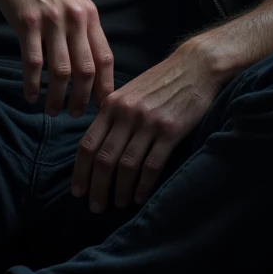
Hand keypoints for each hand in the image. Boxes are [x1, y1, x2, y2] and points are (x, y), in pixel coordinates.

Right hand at [0, 0, 114, 115]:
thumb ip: (80, 25)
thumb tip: (87, 58)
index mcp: (89, 15)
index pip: (105, 58)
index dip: (106, 86)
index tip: (103, 107)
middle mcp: (74, 19)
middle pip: (86, 70)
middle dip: (83, 99)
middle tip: (75, 116)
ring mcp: (51, 21)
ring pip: (61, 71)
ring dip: (57, 97)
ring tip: (51, 111)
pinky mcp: (27, 22)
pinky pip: (34, 62)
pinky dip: (33, 84)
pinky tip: (30, 96)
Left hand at [72, 38, 220, 212]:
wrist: (195, 66)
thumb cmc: (161, 81)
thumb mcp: (129, 92)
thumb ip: (113, 115)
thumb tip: (98, 143)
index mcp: (112, 105)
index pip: (88, 144)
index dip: (80, 171)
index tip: (77, 191)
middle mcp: (126, 114)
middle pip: (104, 159)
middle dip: (97, 187)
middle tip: (96, 207)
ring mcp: (148, 123)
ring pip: (126, 166)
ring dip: (120, 190)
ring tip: (118, 204)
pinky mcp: (171, 131)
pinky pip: (152, 165)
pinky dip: (143, 185)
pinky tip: (140, 197)